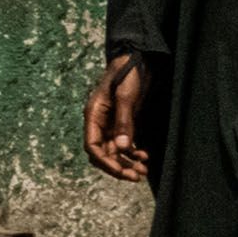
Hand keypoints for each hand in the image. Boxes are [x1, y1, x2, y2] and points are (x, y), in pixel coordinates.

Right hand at [88, 55, 151, 185]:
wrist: (136, 60)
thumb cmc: (128, 75)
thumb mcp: (126, 97)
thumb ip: (124, 122)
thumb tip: (123, 147)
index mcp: (93, 115)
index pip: (92, 146)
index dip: (106, 162)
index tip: (123, 172)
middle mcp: (99, 122)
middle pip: (103, 152)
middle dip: (118, 166)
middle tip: (137, 176)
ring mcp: (111, 123)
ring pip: (114, 151)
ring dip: (126, 162)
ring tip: (144, 170)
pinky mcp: (123, 123)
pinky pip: (124, 145)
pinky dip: (132, 153)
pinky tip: (144, 156)